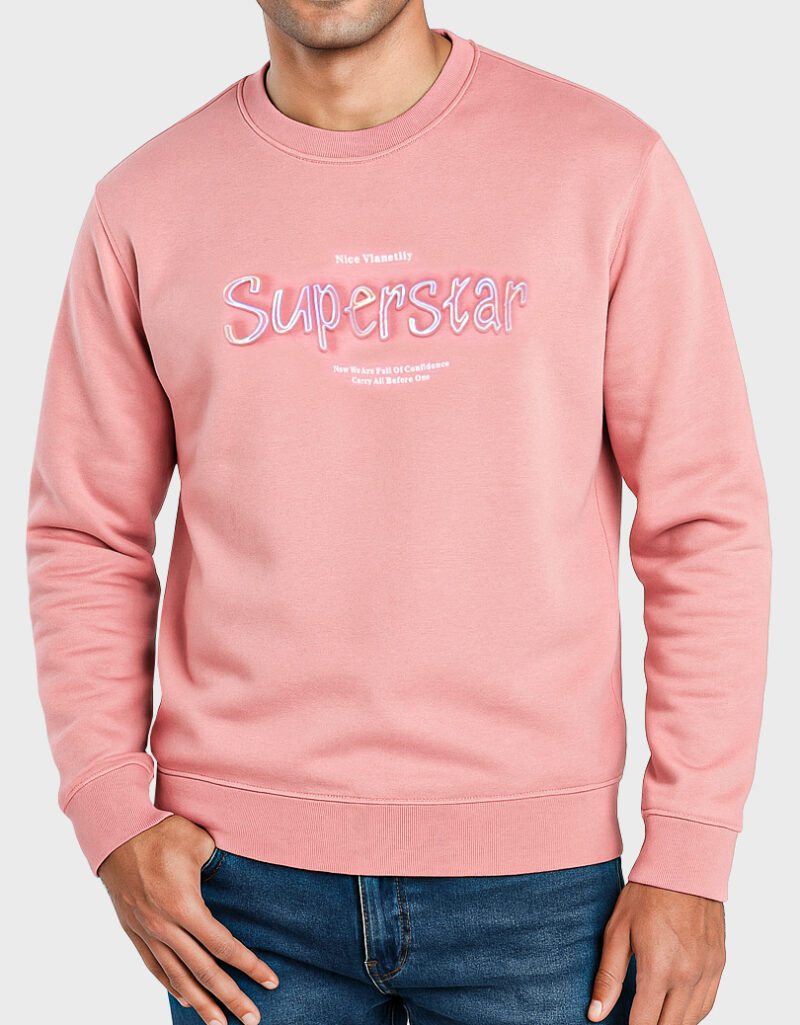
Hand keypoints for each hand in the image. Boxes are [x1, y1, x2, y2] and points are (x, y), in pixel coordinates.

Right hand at [97, 814, 278, 1024]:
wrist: (116, 833)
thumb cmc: (163, 832)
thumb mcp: (200, 843)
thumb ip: (221, 864)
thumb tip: (239, 875)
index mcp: (185, 907)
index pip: (224, 946)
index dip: (250, 966)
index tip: (271, 982)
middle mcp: (166, 927)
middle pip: (204, 972)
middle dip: (231, 998)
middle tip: (253, 1019)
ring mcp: (147, 932)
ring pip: (178, 977)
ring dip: (201, 1004)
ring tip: (220, 1024)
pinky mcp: (134, 931)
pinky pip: (155, 967)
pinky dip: (172, 986)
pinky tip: (186, 999)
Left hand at [588, 881, 724, 1023]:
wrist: (684, 865)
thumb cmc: (647, 893)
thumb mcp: (617, 930)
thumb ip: (608, 976)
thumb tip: (595, 1014)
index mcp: (659, 969)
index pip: (644, 1024)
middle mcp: (688, 976)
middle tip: (635, 1020)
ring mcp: (707, 971)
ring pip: (692, 1021)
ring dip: (672, 1023)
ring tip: (653, 1016)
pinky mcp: (719, 964)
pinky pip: (708, 1004)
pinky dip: (691, 1013)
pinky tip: (676, 1009)